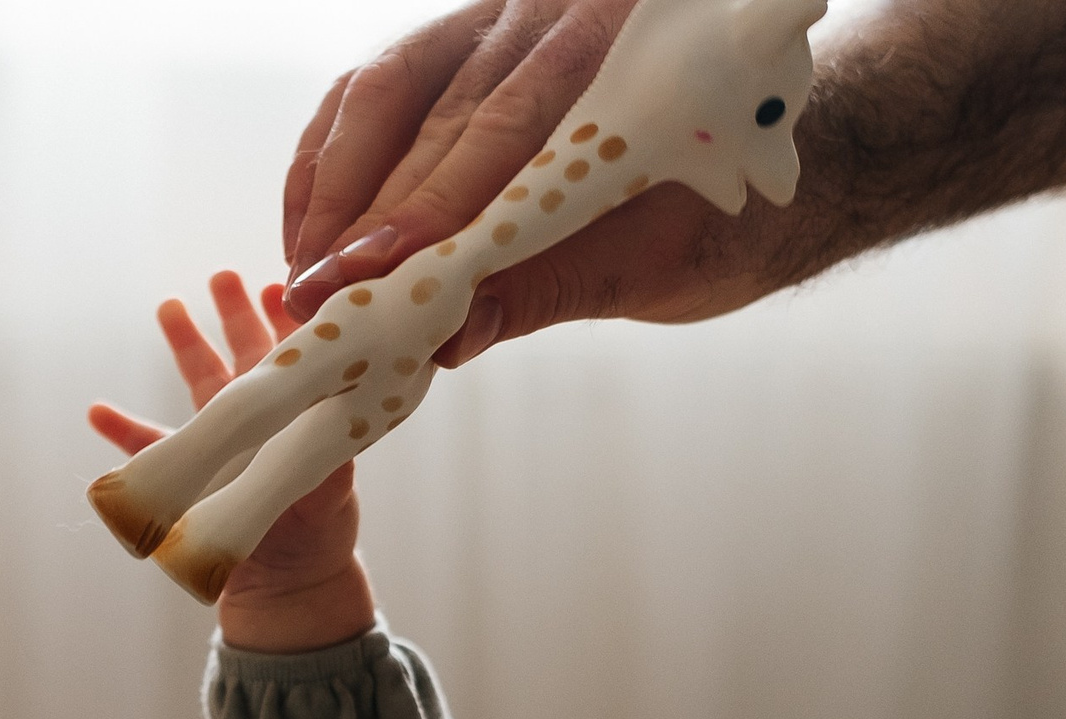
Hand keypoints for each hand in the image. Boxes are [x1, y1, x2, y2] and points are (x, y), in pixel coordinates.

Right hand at [89, 271, 376, 652]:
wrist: (290, 579)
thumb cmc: (321, 528)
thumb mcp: (333, 486)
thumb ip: (331, 450)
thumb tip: (336, 415)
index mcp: (294, 410)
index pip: (290, 353)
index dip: (284, 316)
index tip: (279, 284)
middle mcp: (255, 416)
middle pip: (241, 351)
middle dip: (233, 310)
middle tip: (225, 275)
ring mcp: (219, 441)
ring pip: (197, 380)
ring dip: (185, 343)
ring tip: (170, 306)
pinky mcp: (186, 475)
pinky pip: (147, 449)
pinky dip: (120, 430)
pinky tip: (97, 411)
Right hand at [280, 0, 778, 355]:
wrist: (761, 157)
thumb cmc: (718, 213)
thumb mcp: (655, 264)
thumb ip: (550, 290)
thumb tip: (449, 339)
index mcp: (620, 51)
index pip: (503, 127)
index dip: (426, 207)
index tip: (370, 274)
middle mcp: (552, 15)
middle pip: (433, 114)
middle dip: (365, 215)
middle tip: (315, 295)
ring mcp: (498, 24)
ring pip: (384, 95)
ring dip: (332, 191)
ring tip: (303, 276)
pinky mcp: (457, 48)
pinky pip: (371, 96)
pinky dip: (330, 165)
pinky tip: (308, 232)